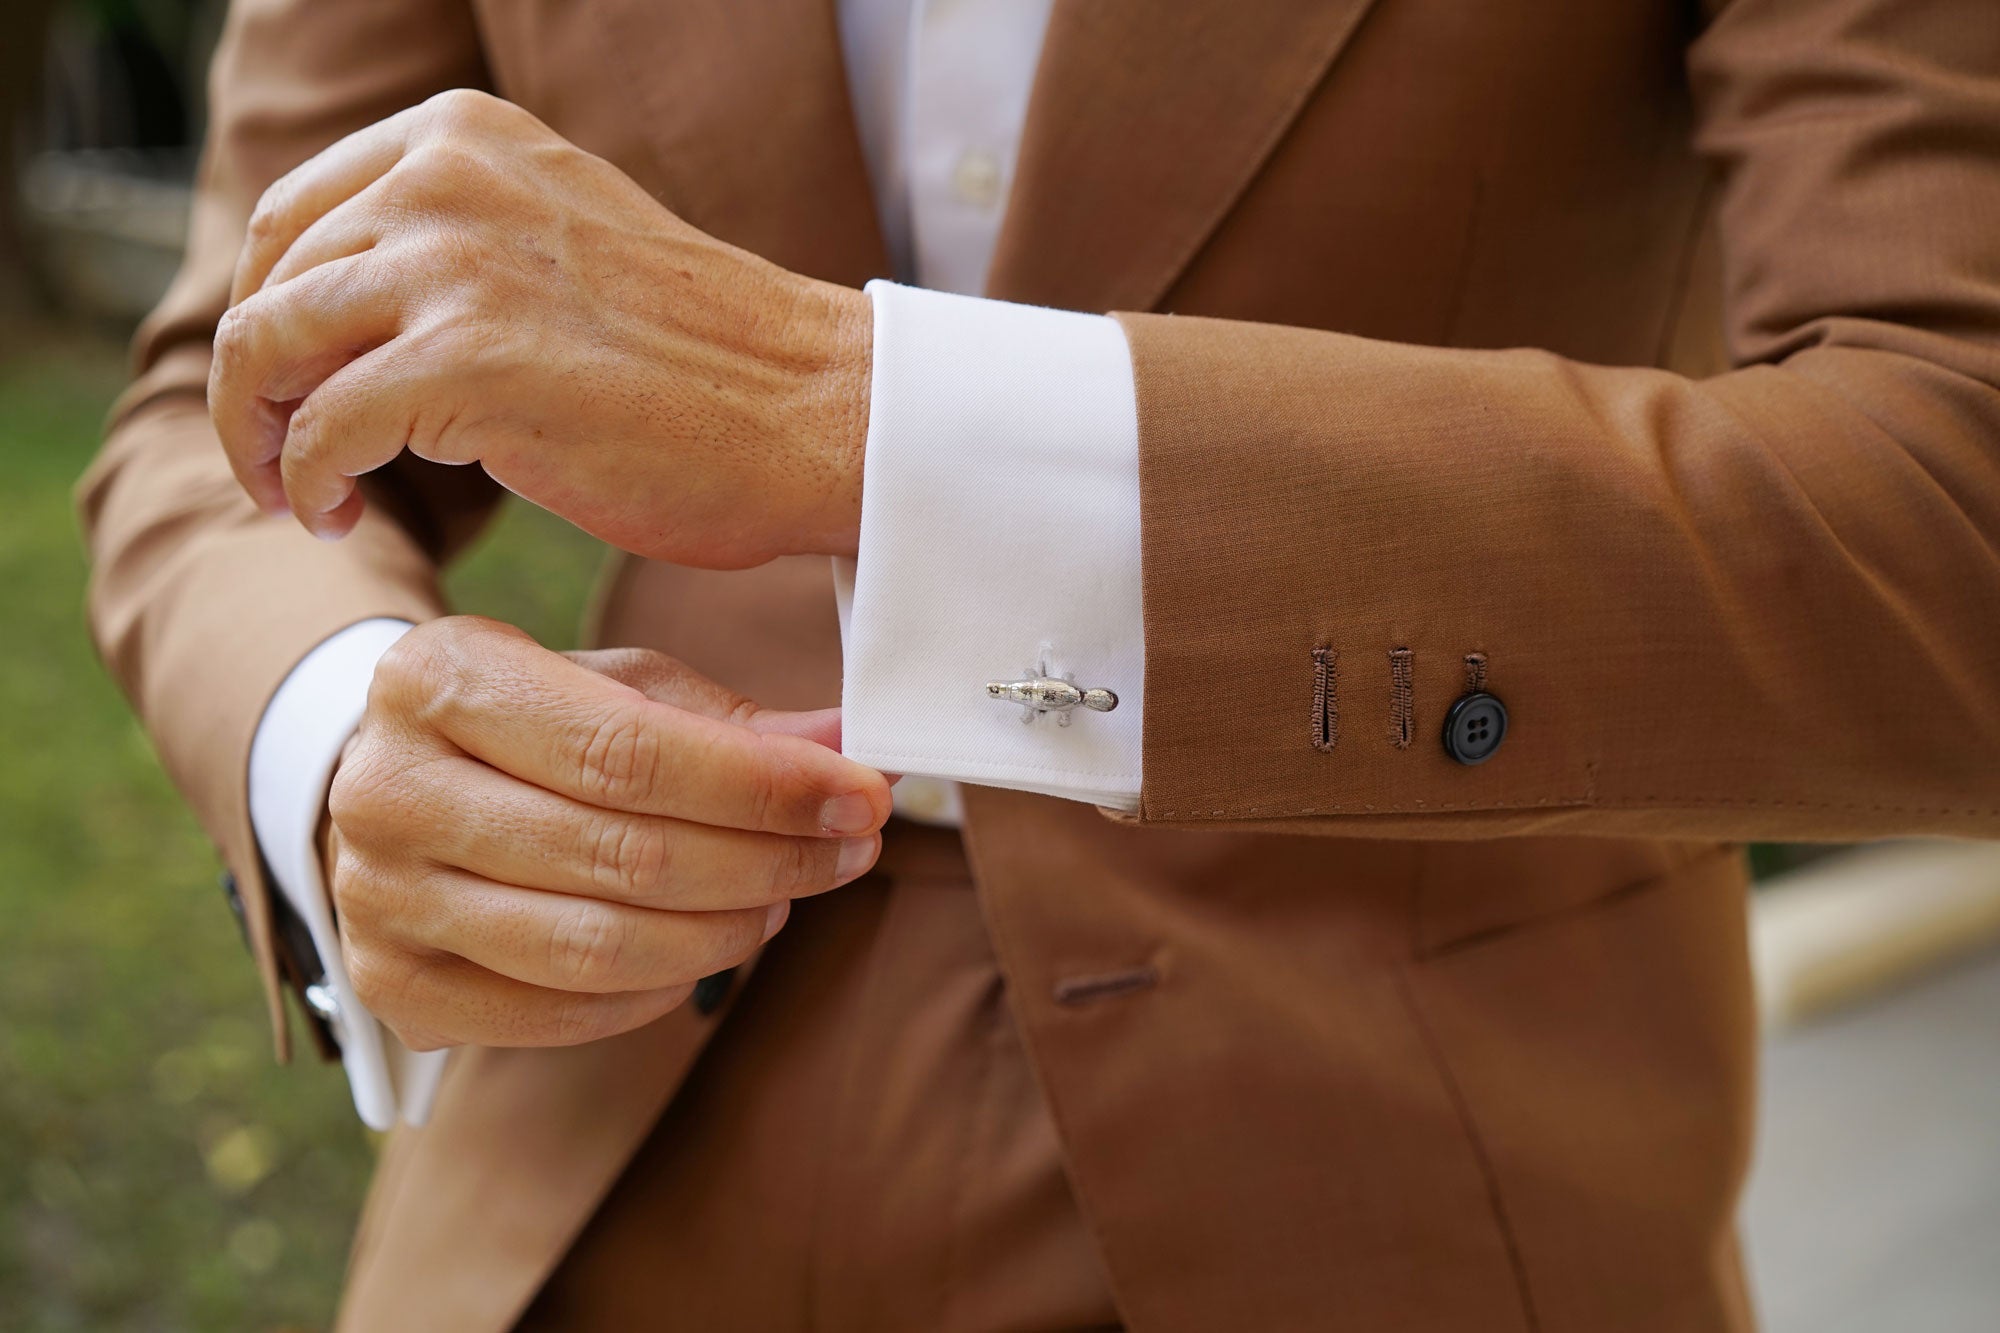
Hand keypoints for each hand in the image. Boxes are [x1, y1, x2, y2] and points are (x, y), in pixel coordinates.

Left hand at [209, 89, 871, 567]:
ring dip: (261, 436)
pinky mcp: (466, 362)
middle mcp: (446, 177)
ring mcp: (455, 263)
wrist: (816, 413)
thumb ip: (461, 246)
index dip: (266, 313)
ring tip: (301, 494)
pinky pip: (324, 430)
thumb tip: (346, 315)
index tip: (290, 389)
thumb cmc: (709, 362)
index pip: (292, 214)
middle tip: (278, 459)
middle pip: (268, 281)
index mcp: (466, 137)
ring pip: (268, 347)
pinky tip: (340, 517)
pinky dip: (308, 484)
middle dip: (253, 383)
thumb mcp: (561, 245)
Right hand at [323, 616, 891, 1050]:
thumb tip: (847, 753)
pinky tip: (706, 947)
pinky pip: (560, 1013)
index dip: (763, 786)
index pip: (628, 750)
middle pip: (622, 853)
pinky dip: (657, 990)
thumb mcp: (613, 685)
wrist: (397, 786)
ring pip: (596, 946)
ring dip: (723, 930)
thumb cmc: (528, 726)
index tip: (862, 796)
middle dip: (766, 858)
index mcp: (438, 677)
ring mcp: (378, 898)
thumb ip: (726, 721)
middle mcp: (388, 788)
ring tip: (783, 897)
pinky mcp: (393, 987)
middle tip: (849, 851)